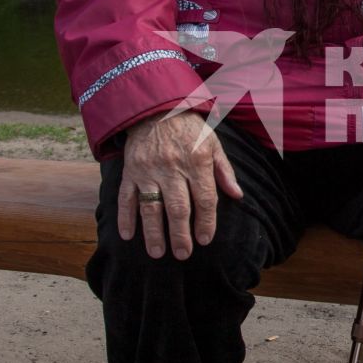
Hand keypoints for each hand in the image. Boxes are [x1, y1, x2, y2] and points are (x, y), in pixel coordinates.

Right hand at [118, 110, 242, 260]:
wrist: (155, 108)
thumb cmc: (189, 128)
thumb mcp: (213, 143)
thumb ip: (224, 170)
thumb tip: (237, 195)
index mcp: (196, 161)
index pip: (204, 199)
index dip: (206, 222)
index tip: (205, 240)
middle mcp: (172, 168)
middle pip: (177, 207)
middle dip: (180, 234)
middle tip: (183, 254)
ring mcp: (148, 170)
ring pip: (150, 207)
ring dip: (153, 233)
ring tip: (158, 253)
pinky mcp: (130, 171)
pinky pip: (126, 197)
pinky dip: (124, 217)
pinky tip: (127, 235)